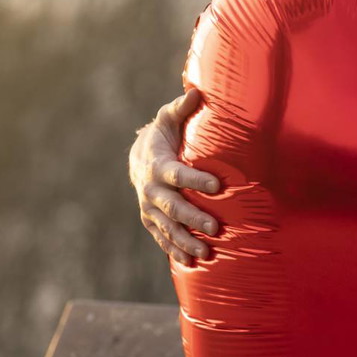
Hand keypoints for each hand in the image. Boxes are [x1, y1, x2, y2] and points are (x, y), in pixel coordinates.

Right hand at [129, 88, 219, 264]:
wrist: (138, 156)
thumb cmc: (163, 134)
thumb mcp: (169, 118)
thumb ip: (183, 108)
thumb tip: (198, 92)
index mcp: (157, 165)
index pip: (178, 175)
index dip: (196, 180)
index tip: (218, 186)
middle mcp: (150, 190)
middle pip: (173, 207)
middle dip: (193, 218)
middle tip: (216, 227)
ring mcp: (149, 208)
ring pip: (167, 228)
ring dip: (186, 241)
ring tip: (206, 253)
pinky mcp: (151, 220)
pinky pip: (162, 238)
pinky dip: (175, 251)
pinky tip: (191, 263)